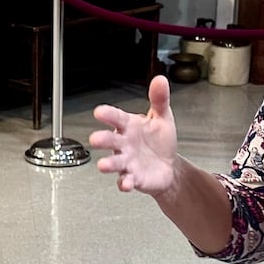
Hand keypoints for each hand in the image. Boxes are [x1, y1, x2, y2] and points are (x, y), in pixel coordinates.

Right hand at [89, 76, 181, 195]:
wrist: (168, 167)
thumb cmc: (160, 142)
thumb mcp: (162, 118)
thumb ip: (159, 99)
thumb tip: (160, 80)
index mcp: (129, 126)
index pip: (117, 118)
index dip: (108, 115)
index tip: (99, 112)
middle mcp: (124, 144)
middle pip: (110, 140)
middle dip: (102, 139)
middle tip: (95, 139)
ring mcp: (127, 162)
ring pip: (114, 162)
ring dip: (108, 164)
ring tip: (103, 165)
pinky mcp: (133, 178)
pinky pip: (126, 181)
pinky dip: (125, 183)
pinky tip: (126, 183)